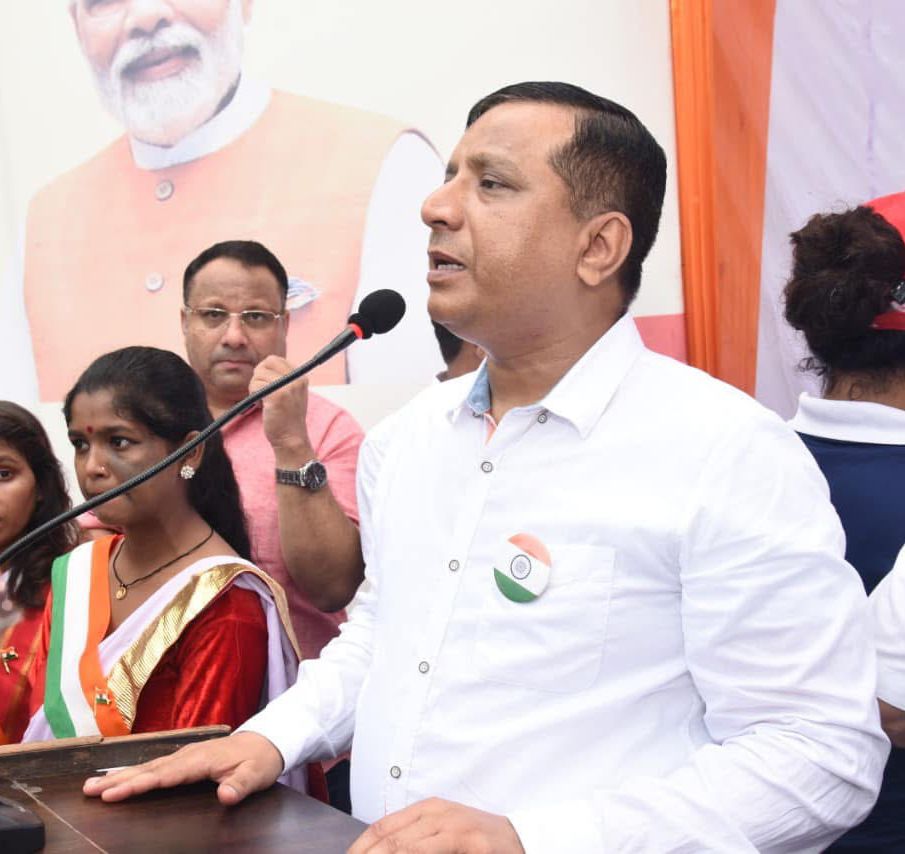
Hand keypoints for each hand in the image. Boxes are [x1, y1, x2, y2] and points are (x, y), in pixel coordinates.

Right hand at [82, 731, 283, 804]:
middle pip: (149, 770)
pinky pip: (155, 766)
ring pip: (148, 767)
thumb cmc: (260, 760)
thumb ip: (241, 786)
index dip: (138, 785)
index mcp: (201, 760)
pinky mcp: (185, 759)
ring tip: (92, 786)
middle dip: (118, 780)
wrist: (267, 741)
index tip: (113, 794)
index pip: (164, 775)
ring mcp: (185, 755)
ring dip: (121, 776)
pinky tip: (119, 779)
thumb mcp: (257, 775)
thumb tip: (226, 797)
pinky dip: (135, 773)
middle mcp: (188, 755)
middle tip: (88, 790)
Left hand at [249, 355, 312, 455]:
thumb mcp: (291, 394)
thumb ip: (282, 379)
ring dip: (255, 388)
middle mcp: (296, 379)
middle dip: (258, 376)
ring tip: (263, 401)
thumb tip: (262, 366)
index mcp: (301, 377)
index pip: (275, 359)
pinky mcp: (277, 395)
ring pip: (258, 374)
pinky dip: (254, 395)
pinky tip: (262, 406)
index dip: (265, 370)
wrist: (291, 439)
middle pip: (266, 363)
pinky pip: (255, 385)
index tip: (266, 384)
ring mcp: (288, 387)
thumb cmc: (287, 419)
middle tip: (262, 392)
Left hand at [348, 798, 524, 853]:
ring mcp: (455, 827)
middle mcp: (439, 813)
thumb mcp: (444, 833)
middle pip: (390, 838)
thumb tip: (380, 851)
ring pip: (406, 847)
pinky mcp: (472, 843)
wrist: (521, 840)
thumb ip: (415, 841)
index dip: (360, 848)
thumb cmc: (479, 841)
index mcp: (429, 809)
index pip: (383, 827)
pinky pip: (431, 853)